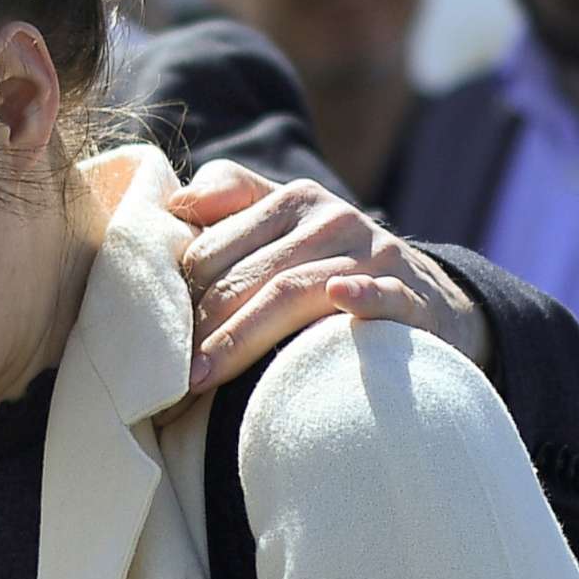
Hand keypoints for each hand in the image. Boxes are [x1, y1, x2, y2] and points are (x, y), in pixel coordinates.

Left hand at [170, 161, 490, 393]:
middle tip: (164, 375)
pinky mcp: (412, 296)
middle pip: (249, 275)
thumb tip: (176, 204)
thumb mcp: (286, 223)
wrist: (429, 298)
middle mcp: (333, 220)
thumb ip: (232, 199)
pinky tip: (341, 303)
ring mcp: (374, 256)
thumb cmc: (331, 266)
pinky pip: (384, 295)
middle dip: (201, 326)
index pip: (216, 247)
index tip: (149, 340)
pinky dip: (362, 297)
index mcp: (293, 200)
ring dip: (243, 337)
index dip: (178, 295)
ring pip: (296, 291)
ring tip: (201, 379)